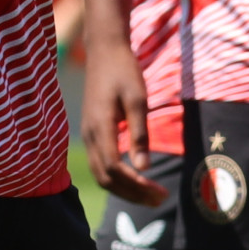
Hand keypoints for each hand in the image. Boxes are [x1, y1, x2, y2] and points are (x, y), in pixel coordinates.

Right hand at [79, 37, 161, 206]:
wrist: (104, 50)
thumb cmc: (124, 71)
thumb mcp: (138, 99)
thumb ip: (140, 134)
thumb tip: (144, 168)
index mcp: (100, 127)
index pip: (114, 168)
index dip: (135, 185)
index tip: (158, 191)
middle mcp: (90, 135)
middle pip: (106, 178)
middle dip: (132, 193)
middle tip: (160, 199)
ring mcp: (88, 135)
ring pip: (101, 175)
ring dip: (126, 189)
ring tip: (151, 194)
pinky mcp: (92, 133)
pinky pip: (100, 165)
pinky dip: (118, 178)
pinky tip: (136, 179)